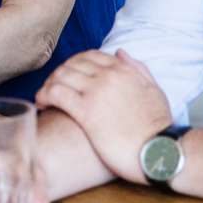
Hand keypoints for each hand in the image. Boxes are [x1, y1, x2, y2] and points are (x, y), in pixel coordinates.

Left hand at [35, 50, 172, 184]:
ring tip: (44, 98)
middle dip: (58, 75)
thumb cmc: (158, 126)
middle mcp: (108, 76)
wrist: (161, 150)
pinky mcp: (86, 112)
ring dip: (48, 84)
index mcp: (123, 69)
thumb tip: (120, 52)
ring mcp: (96, 92)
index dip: (73, 65)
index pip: (89, 56)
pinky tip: (41, 104)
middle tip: (51, 89)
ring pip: (61, 76)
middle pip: (71, 64)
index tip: (68, 78)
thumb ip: (138, 69)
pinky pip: (56, 94)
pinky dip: (44, 95)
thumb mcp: (155, 90)